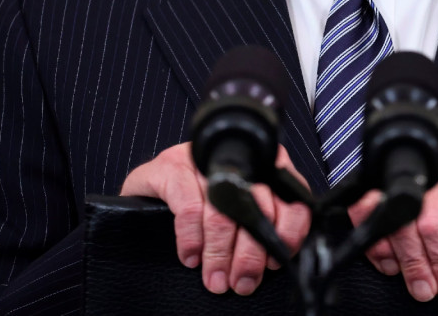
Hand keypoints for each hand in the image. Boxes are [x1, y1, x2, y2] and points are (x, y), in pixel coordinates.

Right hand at [120, 142, 310, 295]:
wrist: (148, 187)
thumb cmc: (198, 203)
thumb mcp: (236, 211)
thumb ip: (259, 225)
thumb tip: (271, 261)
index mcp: (260, 164)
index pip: (288, 195)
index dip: (285, 232)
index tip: (274, 262)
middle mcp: (233, 156)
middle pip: (254, 206)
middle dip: (249, 252)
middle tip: (242, 281)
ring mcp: (200, 158)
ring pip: (221, 210)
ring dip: (219, 253)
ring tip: (216, 278)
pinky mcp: (169, 167)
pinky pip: (187, 206)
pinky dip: (191, 239)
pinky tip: (190, 258)